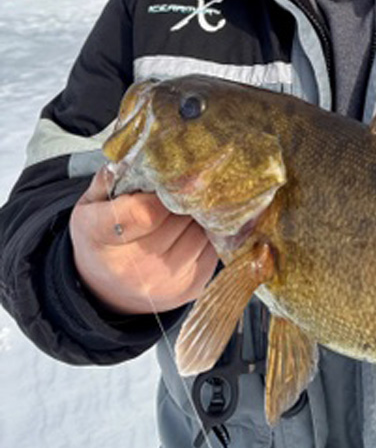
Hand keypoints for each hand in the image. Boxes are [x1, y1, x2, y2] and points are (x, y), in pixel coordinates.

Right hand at [70, 165, 218, 315]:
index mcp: (99, 239)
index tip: (170, 177)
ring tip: (189, 206)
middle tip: (185, 183)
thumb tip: (134, 156)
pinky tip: (196, 225)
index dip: (164, 190)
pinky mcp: (189, 288)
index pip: (144, 212)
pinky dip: (209, 232)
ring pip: (200, 230)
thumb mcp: (90, 207)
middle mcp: (131, 267)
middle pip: (177, 218)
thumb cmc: (102, 242)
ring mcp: (162, 281)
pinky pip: (213, 247)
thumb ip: (108, 180)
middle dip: (185, 196)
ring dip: (200, 213)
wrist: (108, 291)